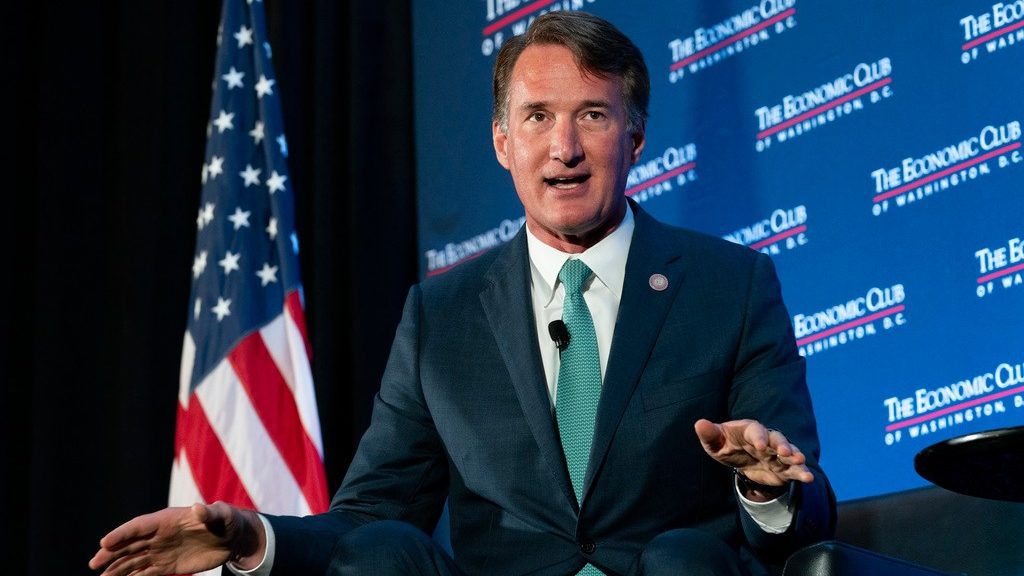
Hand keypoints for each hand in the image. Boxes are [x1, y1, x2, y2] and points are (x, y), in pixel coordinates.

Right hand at [88, 501, 264, 575]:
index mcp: (168, 520)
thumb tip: (198, 508)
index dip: (123, 533)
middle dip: (112, 552)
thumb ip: (210, 512)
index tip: (105, 541)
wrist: (232, 538)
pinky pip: (145, 572)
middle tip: (94, 563)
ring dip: (117, 568)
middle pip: (130, 543)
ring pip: (134, 560)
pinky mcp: (167, 565)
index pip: (140, 526)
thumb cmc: (227, 520)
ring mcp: (161, 551)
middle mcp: (160, 535)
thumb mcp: (222, 514)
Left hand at [694, 419, 813, 490]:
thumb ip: (709, 434)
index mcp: (749, 430)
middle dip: (781, 444)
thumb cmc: (725, 446)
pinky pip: (793, 469)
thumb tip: (699, 423)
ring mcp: (776, 453)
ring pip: (788, 452)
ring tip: (801, 461)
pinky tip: (808, 478)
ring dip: (794, 456)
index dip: (758, 436)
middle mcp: (766, 439)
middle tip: (785, 451)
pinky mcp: (783, 468)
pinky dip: (801, 473)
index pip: (755, 430)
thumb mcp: (715, 443)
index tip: (759, 445)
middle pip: (776, 438)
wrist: (739, 460)